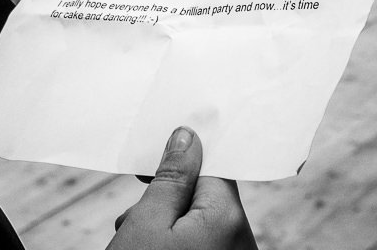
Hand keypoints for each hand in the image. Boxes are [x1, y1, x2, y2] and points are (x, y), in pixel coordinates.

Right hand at [109, 128, 257, 249]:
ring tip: (138, 238)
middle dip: (169, 197)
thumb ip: (170, 178)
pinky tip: (152, 247)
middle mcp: (241, 240)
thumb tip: (186, 137)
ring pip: (202, 221)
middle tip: (135, 214)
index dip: (182, 158)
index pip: (213, 167)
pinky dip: (180, 240)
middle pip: (206, 196)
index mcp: (227, 219)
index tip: (154, 159)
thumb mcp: (147, 222)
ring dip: (169, 221)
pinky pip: (206, 241)